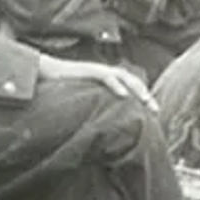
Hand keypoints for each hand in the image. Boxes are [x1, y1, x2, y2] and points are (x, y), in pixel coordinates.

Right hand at [37, 54, 157, 111]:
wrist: (43, 74)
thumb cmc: (61, 90)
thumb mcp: (83, 101)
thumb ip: (95, 108)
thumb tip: (103, 128)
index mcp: (106, 81)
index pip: (130, 88)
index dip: (143, 98)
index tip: (153, 114)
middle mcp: (105, 74)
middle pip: (132, 81)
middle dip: (146, 95)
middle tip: (156, 111)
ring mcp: (97, 71)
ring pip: (124, 77)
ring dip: (137, 89)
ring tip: (146, 101)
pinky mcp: (87, 71)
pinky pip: (106, 76)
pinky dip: (116, 85)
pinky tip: (123, 95)